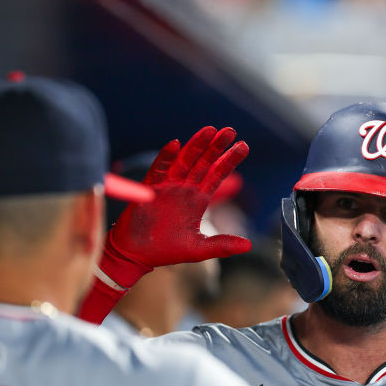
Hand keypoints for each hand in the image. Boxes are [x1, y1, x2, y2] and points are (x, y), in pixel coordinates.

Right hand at [101, 126, 251, 286]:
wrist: (137, 255)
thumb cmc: (166, 251)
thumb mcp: (198, 249)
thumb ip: (222, 245)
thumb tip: (249, 246)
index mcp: (197, 200)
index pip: (216, 175)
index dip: (229, 161)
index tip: (243, 146)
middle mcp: (184, 189)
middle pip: (203, 163)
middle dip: (216, 147)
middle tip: (230, 131)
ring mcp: (166, 187)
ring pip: (183, 161)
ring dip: (195, 146)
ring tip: (209, 130)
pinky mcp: (149, 189)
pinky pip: (158, 169)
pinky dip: (166, 157)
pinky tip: (175, 145)